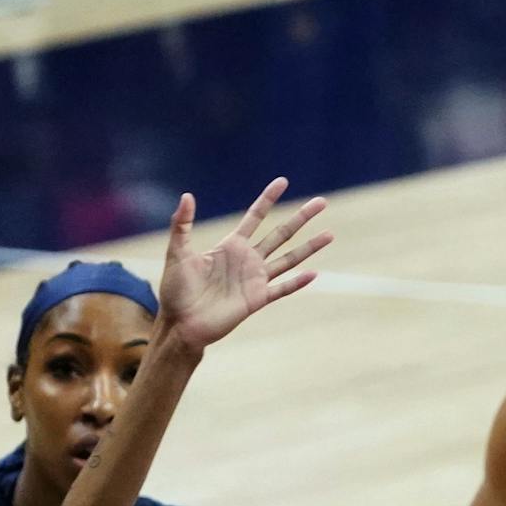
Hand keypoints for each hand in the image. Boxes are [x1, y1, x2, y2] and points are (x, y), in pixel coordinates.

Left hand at [155, 176, 329, 351]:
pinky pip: (282, 289)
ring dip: (309, 247)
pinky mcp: (257, 299)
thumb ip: (182, 225)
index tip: (283, 182)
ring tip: (330, 234)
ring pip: (289, 259)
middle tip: (321, 202)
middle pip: (281, 233)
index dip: (268, 199)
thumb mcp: (177, 252)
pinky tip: (313, 274)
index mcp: (231, 245)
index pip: (255, 216)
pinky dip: (297, 283)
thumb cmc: (175, 290)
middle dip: (301, 218)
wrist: (180, 323)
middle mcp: (248, 260)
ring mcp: (255, 280)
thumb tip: (187, 195)